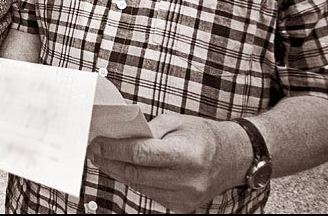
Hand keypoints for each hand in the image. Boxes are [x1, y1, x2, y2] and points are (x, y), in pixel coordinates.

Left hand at [87, 114, 247, 212]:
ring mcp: (186, 197)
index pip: (140, 154)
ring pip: (139, 186)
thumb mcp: (176, 122)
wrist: (232, 157)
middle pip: (136, 173)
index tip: (97, 143)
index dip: (114, 150)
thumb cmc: (203, 135)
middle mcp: (188, 180)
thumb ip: (148, 130)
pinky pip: (149, 194)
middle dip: (110, 161)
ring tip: (105, 159)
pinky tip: (126, 169)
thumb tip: (119, 136)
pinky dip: (135, 181)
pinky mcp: (182, 206)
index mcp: (187, 155)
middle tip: (95, 151)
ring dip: (119, 172)